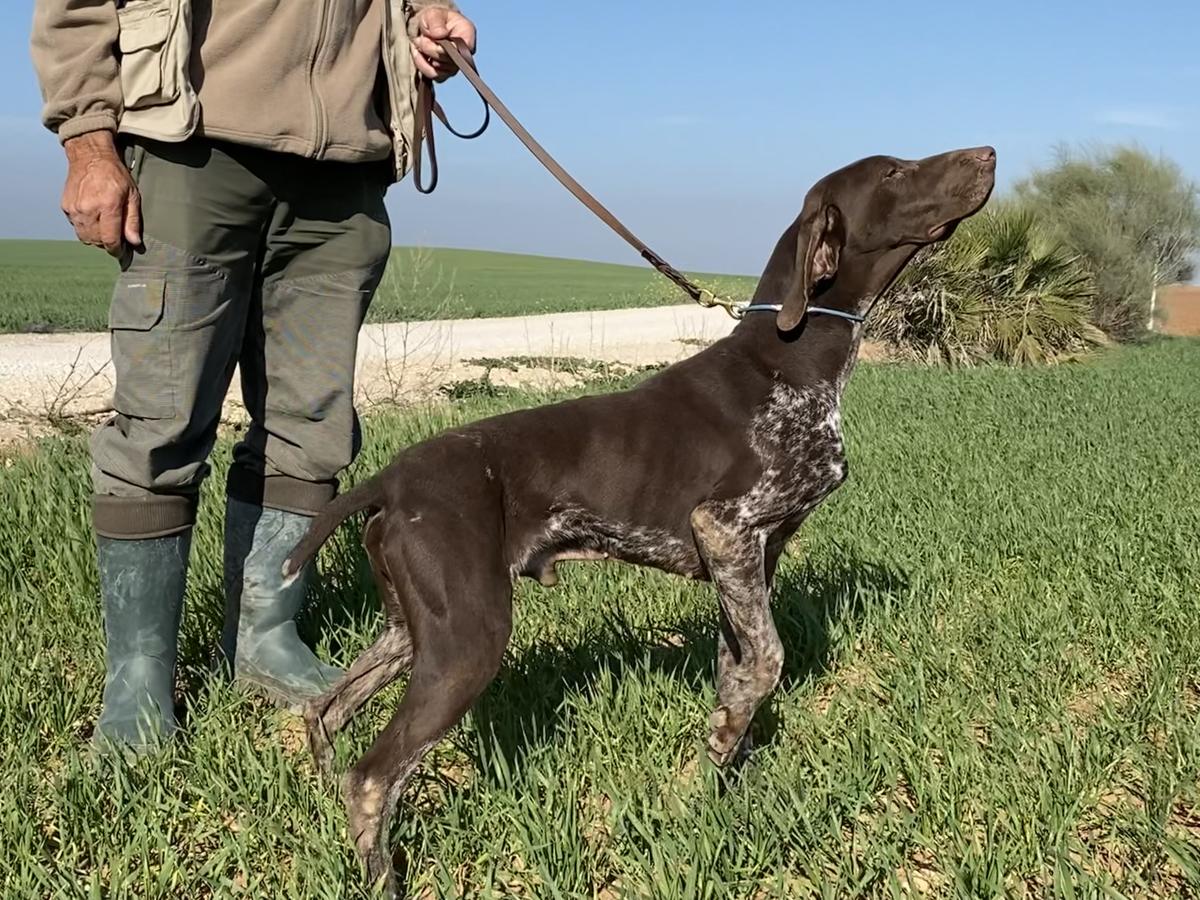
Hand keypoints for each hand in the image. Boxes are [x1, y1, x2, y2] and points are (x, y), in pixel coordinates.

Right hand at [62, 131, 141, 256]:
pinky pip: (76, 227)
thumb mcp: (132, 195)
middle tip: (116, 239)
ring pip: (85, 237)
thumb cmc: (115, 175)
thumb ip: (132, 220)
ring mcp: (74, 208)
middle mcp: (88, 209)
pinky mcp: (66, 207)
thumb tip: (134, 242)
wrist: (90, 156)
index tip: (122, 252)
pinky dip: (86, 228)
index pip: (110, 239)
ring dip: (96, 238)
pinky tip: (94, 219)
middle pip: (96, 241)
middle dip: (107, 244)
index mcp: (107, 206)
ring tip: (106, 229)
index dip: (117, 250)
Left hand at [411, 7, 476, 81]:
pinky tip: (417, 53)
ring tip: (418, 43)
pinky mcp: (445, 73)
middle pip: (449, 61)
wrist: (431, 26)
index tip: (433, 38)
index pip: (462, 50)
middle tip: (421, 38)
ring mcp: (455, 66)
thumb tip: (439, 35)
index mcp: (467, 35)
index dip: (446, 49)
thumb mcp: (433, 14)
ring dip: (425, 58)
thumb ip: (436, 22)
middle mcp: (464, 54)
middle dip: (430, 49)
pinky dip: (422, 65)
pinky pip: (434, 76)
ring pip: (441, 71)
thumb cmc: (436, 19)